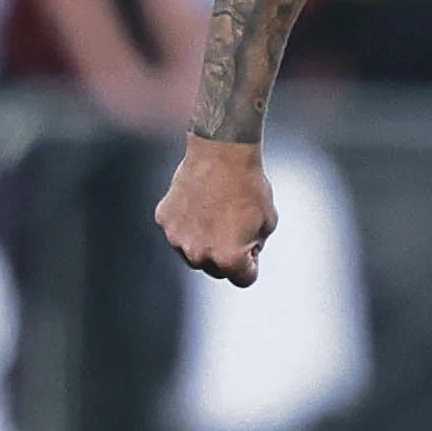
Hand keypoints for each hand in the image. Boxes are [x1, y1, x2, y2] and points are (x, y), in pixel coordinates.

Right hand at [156, 138, 275, 284]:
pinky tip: (199, 201)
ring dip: (204, 240)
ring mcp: (177, 238)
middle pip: (215, 269)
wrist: (222, 151)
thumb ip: (254, 246)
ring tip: (216, 211)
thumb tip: (243, 255)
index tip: (252, 244)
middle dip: (226, 254)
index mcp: (228, 259)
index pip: (244, 279)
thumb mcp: (267, 222)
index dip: (252, 261)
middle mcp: (199, 255)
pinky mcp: (164, 220)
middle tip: (234, 226)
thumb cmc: (249, 186)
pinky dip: (188, 221)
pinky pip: (178, 230)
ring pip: (193, 251)